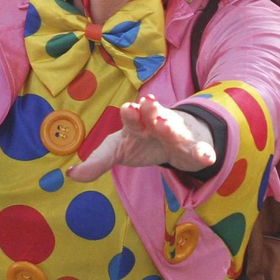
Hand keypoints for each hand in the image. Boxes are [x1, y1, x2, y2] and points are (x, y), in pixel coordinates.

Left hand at [67, 95, 215, 182]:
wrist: (177, 141)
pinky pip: (200, 151)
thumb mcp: (118, 151)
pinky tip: (207, 157)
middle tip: (146, 105)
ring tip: (166, 125)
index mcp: (137, 125)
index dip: (131, 115)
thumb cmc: (142, 142)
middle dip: (151, 111)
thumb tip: (71, 174)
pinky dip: (204, 153)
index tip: (127, 108)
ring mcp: (177, 136)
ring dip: (172, 128)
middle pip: (155, 117)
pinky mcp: (194, 149)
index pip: (131, 119)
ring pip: (177, 131)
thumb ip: (97, 162)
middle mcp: (157, 125)